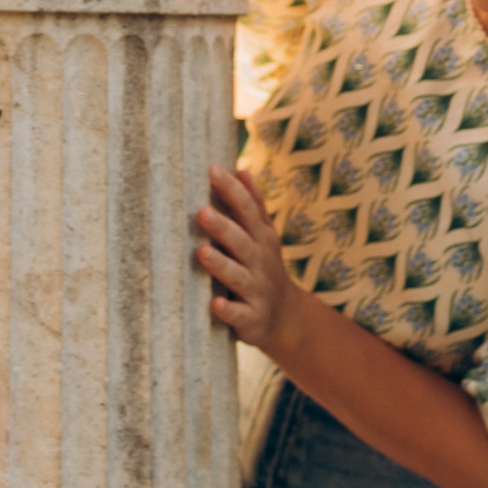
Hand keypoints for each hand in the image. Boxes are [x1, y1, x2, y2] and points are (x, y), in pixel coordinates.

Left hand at [193, 163, 306, 358]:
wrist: (286, 317)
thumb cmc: (263, 267)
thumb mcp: (263, 236)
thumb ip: (252, 205)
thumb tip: (241, 170)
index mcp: (260, 239)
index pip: (248, 210)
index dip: (232, 191)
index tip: (212, 169)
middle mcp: (260, 262)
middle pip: (242, 242)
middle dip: (222, 227)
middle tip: (201, 211)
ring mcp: (256, 291)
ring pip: (238, 277)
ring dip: (221, 265)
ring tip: (202, 253)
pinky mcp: (252, 318)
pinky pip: (239, 314)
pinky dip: (227, 310)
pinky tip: (214, 304)